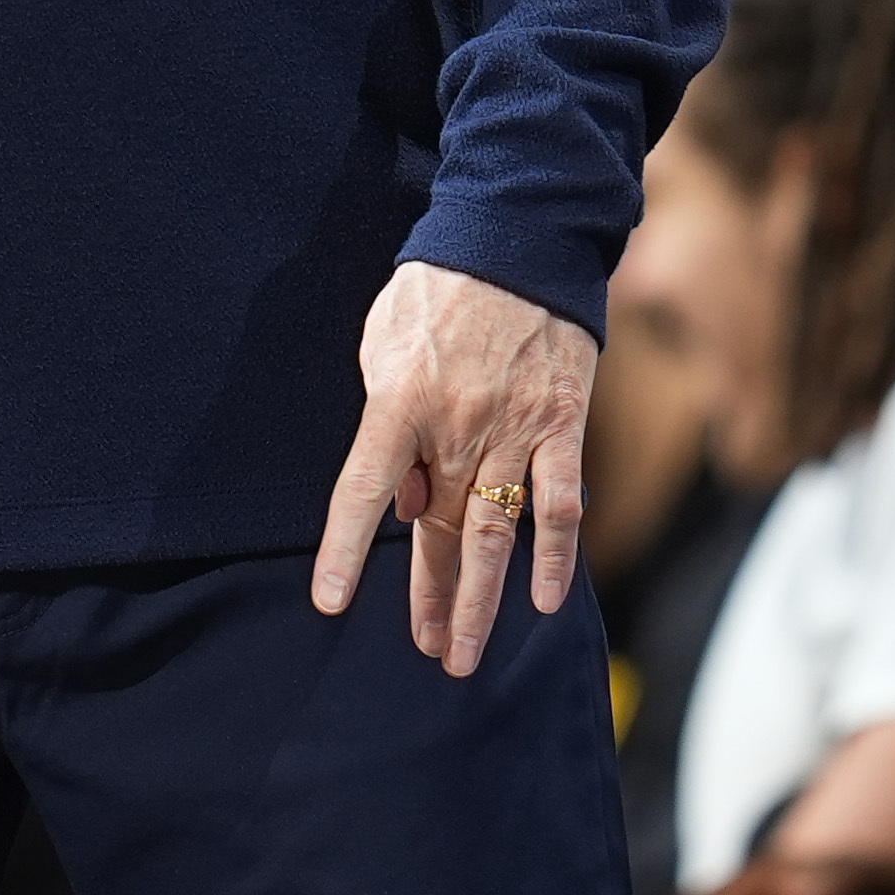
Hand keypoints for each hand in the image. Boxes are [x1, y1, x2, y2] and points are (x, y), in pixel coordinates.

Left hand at [310, 259, 595, 675]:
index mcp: (400, 402)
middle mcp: (458, 426)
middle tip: (425, 650)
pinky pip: (561, 504)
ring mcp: (515, 430)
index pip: (363, 491)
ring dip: (479, 598)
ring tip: (463, 651)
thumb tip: (405, 499)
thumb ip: (385, 420)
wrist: (514, 243)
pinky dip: (556, 555)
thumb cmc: (434, 292)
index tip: (332, 602)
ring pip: (495, 533)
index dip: (345, 549)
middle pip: (436, 528)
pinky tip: (545, 601)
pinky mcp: (562, 427)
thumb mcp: (381, 342)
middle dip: (428, 596)